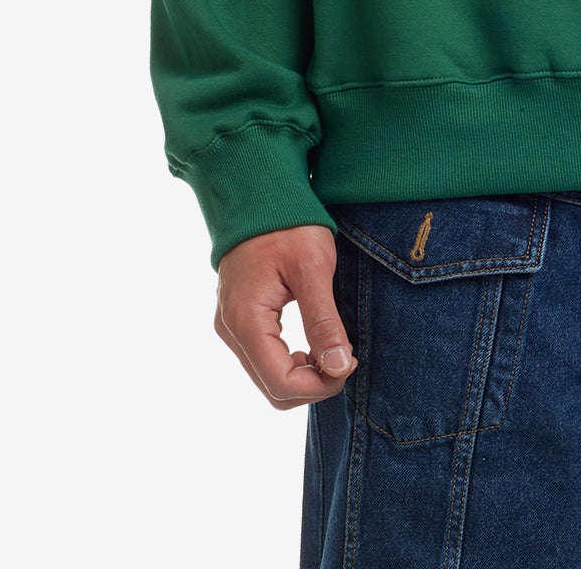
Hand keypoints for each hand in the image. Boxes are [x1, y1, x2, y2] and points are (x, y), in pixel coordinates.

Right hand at [214, 225, 358, 409]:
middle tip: (345, 358)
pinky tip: (312, 343)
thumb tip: (340, 368)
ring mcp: (230, 325)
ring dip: (302, 375)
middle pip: (271, 388)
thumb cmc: (288, 224)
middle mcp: (230, 330)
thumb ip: (323, 321)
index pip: (280, 383)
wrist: (260, 192)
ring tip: (331, 348)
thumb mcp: (313, 268)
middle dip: (312, 385)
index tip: (350, 363)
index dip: (320, 385)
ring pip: (266, 377)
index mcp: (246, 320)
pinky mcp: (236, 319)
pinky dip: (289, 362)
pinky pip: (261, 358)